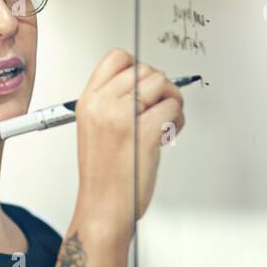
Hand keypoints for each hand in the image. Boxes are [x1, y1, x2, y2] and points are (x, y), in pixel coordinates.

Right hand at [73, 49, 184, 239]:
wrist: (103, 208)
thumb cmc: (103, 175)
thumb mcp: (94, 129)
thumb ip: (112, 103)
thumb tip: (146, 83)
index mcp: (87, 102)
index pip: (116, 57)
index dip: (137, 67)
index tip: (144, 87)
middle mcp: (102, 105)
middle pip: (144, 69)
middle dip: (160, 87)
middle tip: (159, 109)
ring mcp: (122, 118)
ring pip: (162, 84)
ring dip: (171, 101)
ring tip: (164, 123)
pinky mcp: (144, 133)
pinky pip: (173, 108)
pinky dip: (178, 120)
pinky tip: (167, 135)